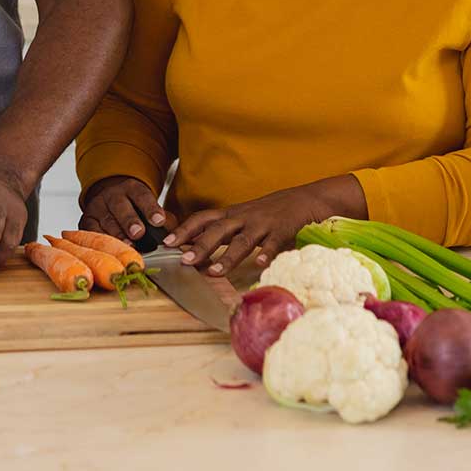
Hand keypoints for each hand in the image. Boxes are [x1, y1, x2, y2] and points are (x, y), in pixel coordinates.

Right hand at [80, 175, 176, 242]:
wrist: (109, 197)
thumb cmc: (134, 207)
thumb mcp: (149, 205)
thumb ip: (163, 219)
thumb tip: (173, 236)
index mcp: (132, 188)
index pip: (142, 196)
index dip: (151, 208)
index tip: (159, 221)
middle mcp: (113, 195)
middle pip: (121, 207)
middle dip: (130, 221)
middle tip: (139, 233)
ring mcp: (97, 206)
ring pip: (105, 221)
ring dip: (116, 236)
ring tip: (127, 247)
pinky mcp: (86, 220)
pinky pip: (90, 231)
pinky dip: (98, 242)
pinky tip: (107, 251)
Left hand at [164, 176, 367, 276]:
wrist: (304, 199)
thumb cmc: (267, 213)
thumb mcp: (241, 218)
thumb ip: (221, 232)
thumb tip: (192, 248)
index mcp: (232, 214)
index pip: (202, 219)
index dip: (185, 230)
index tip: (166, 243)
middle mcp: (243, 217)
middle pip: (218, 230)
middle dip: (201, 245)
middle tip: (185, 260)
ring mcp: (263, 223)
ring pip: (242, 240)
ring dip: (227, 256)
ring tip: (215, 272)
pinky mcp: (282, 230)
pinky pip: (273, 243)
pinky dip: (266, 253)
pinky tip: (260, 265)